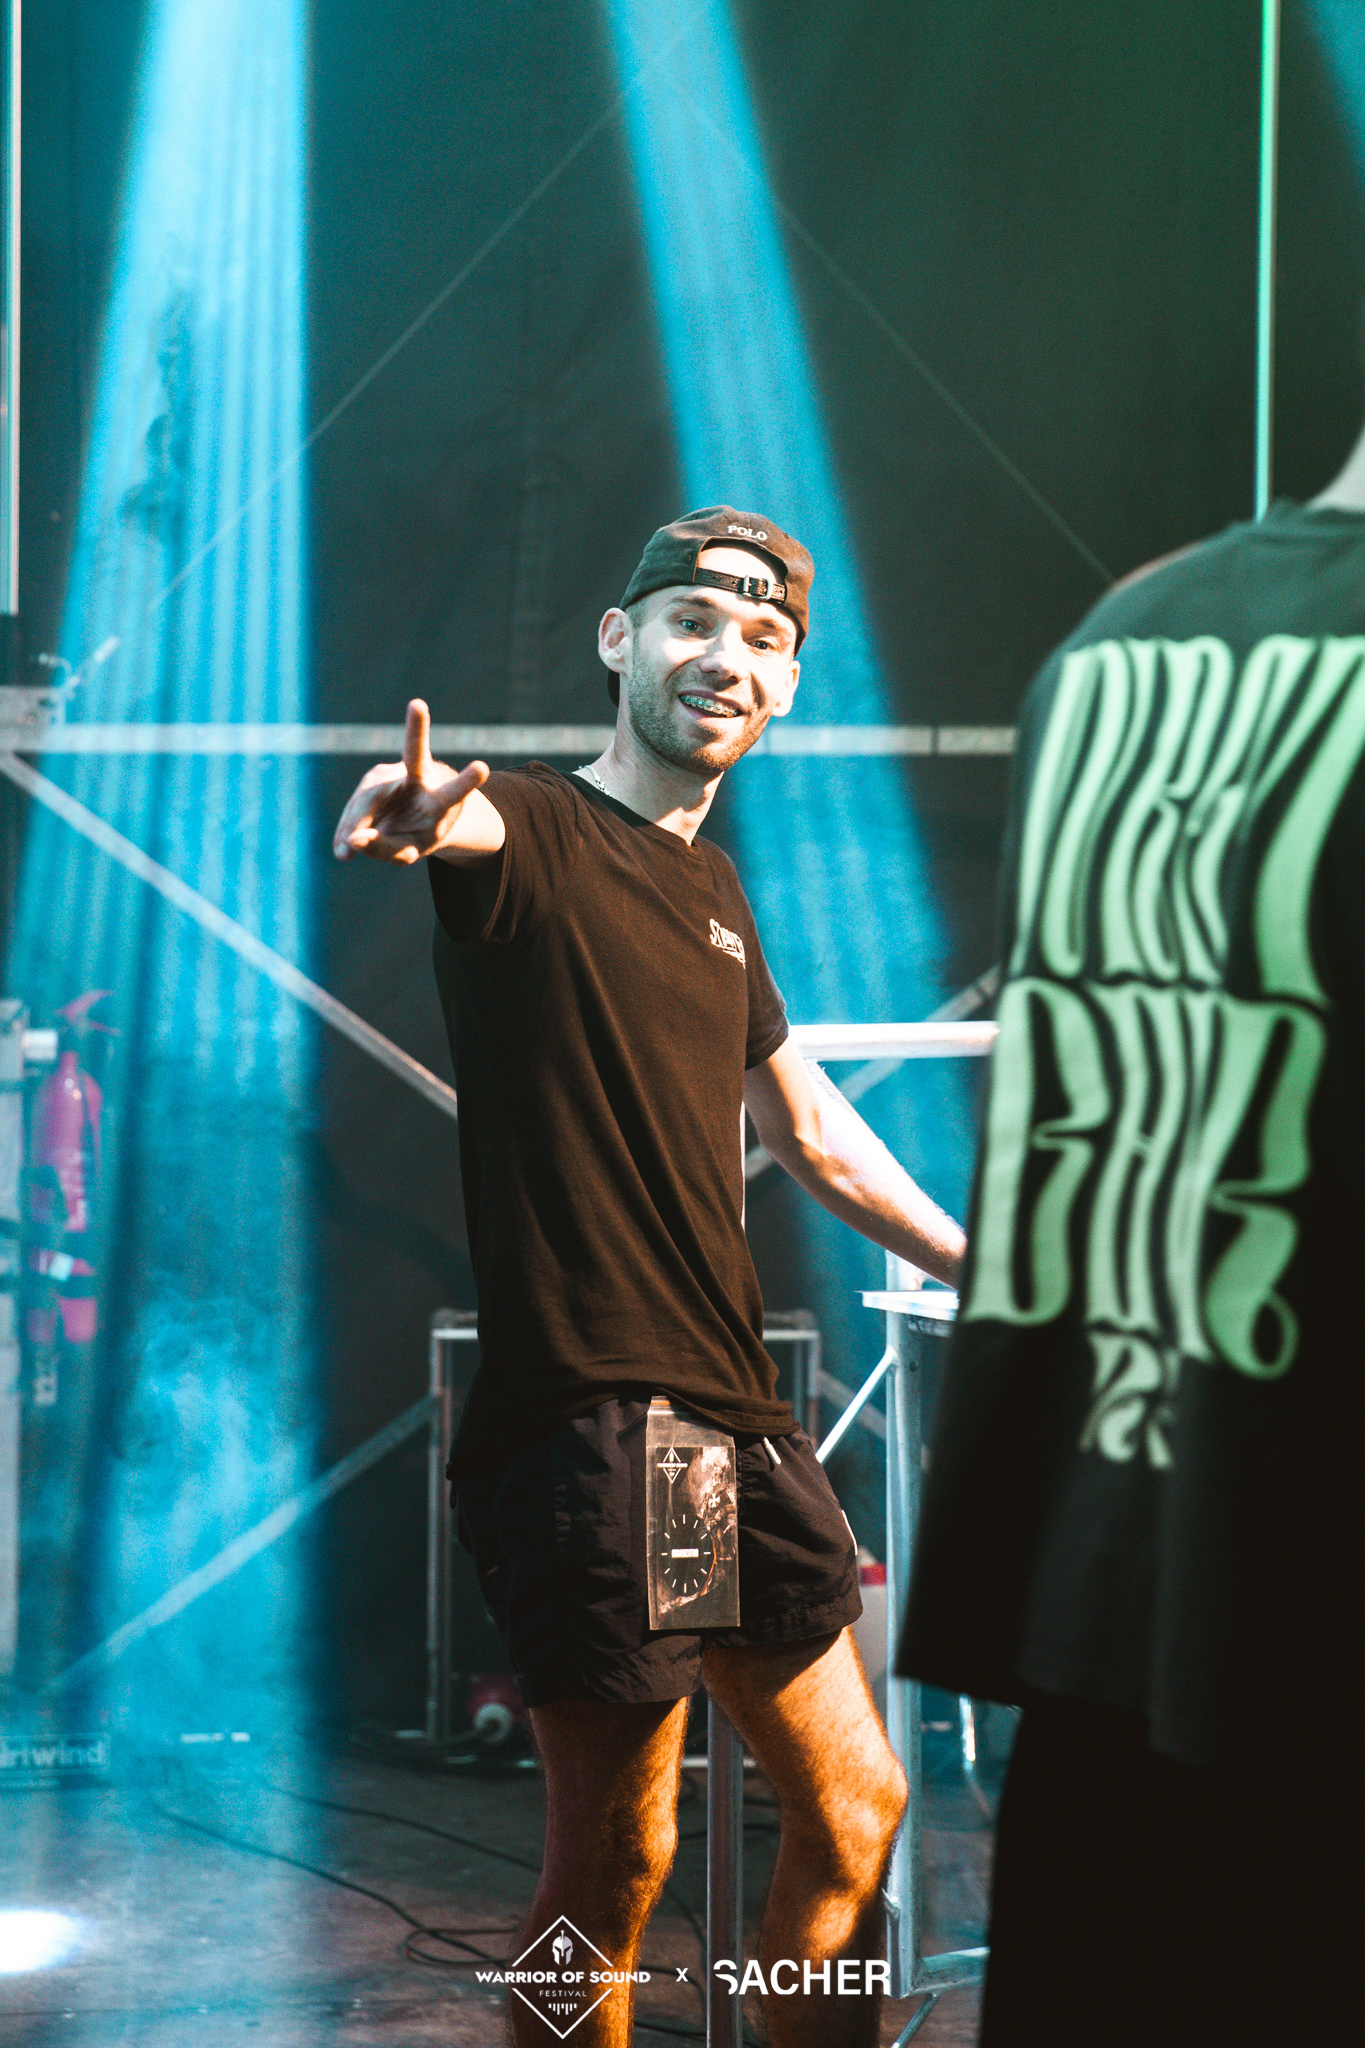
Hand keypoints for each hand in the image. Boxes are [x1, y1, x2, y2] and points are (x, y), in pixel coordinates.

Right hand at [332, 700, 491, 863]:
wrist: (410, 814)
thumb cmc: (415, 833)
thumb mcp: (407, 850)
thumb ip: (384, 849)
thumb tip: (353, 840)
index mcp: (443, 801)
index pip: (454, 793)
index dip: (467, 782)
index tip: (483, 768)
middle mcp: (421, 777)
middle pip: (416, 754)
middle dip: (418, 729)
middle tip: (418, 707)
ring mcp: (395, 772)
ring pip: (369, 799)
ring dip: (353, 825)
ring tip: (345, 855)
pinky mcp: (375, 776)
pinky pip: (356, 804)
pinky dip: (346, 826)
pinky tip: (343, 849)